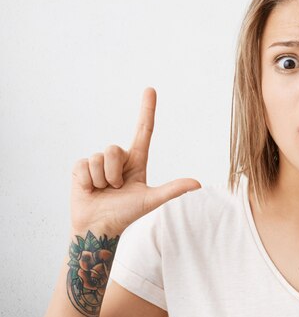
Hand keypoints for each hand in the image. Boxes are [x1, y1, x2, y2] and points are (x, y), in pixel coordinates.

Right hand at [70, 87, 200, 233]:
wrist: (99, 227)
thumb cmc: (126, 213)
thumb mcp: (150, 199)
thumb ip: (173, 190)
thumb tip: (198, 184)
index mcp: (137, 161)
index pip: (144, 130)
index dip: (147, 109)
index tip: (150, 89)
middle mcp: (118, 158)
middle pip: (115, 149)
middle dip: (114, 173)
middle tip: (115, 188)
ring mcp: (99, 162)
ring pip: (99, 158)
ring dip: (102, 179)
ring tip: (103, 190)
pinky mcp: (81, 168)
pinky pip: (84, 165)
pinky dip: (87, 181)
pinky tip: (89, 189)